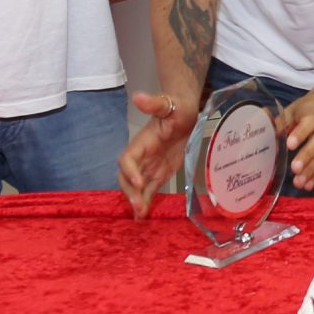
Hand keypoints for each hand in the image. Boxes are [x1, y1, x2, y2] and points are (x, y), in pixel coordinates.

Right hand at [118, 89, 199, 218]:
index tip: (140, 182)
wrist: (186, 113)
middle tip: (139, 207)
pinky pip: (148, 190)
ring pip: (136, 188)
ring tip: (140, 216)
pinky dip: (145, 202)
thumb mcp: (169, 104)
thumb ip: (154, 104)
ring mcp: (148, 167)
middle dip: (130, 192)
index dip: (130, 171)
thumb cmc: (178, 107)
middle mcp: (141, 157)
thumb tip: (138, 96)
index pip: (127, 159)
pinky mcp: (158, 174)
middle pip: (127, 178)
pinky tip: (144, 217)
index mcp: (141, 142)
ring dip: (136, 201)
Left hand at [280, 82, 313, 190]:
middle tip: (295, 169)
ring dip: (312, 170)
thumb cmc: (309, 107)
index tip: (290, 144)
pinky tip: (308, 185)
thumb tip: (263, 131)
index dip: (299, 134)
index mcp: (312, 115)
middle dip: (306, 157)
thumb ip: (281, 121)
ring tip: (299, 182)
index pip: (307, 124)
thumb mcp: (294, 109)